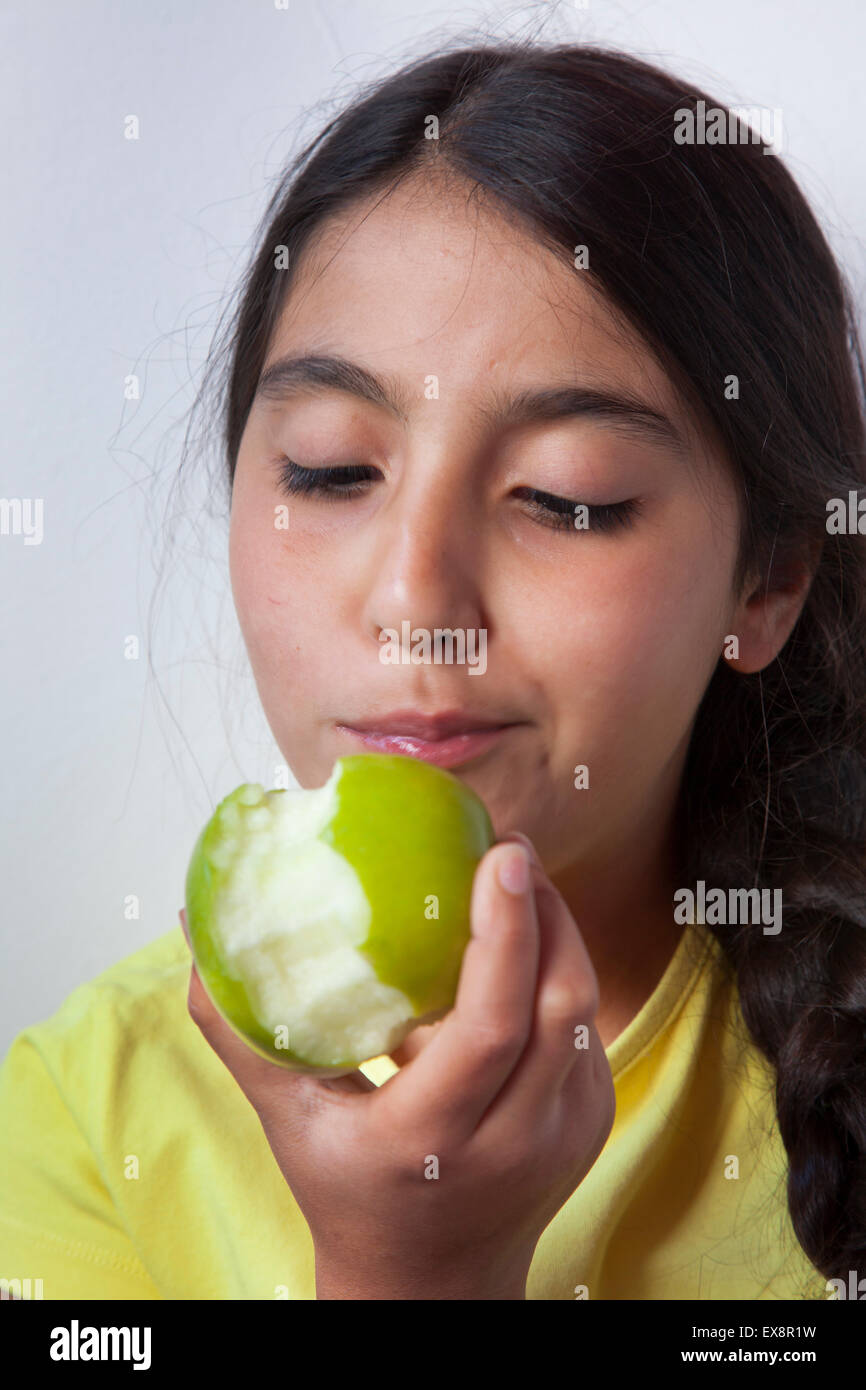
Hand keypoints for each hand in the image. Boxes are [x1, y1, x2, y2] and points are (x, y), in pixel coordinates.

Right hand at [180, 832, 615, 1299]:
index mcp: (432, 1137)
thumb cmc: (348, 1190)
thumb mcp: (285, 1119)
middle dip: (545, 911)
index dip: (507, 932)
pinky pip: (584, 1028)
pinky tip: (523, 943)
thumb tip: (196, 930)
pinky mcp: (589, 1122)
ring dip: (557, 934)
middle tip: (508, 848)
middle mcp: (514, 1141)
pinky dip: (557, 973)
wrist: (428, 1287)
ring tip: (517, 882)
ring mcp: (564, 1135)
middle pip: (560, 1004)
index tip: (501, 856)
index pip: (492, 1025)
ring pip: (582, 1009)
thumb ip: (240, 1030)